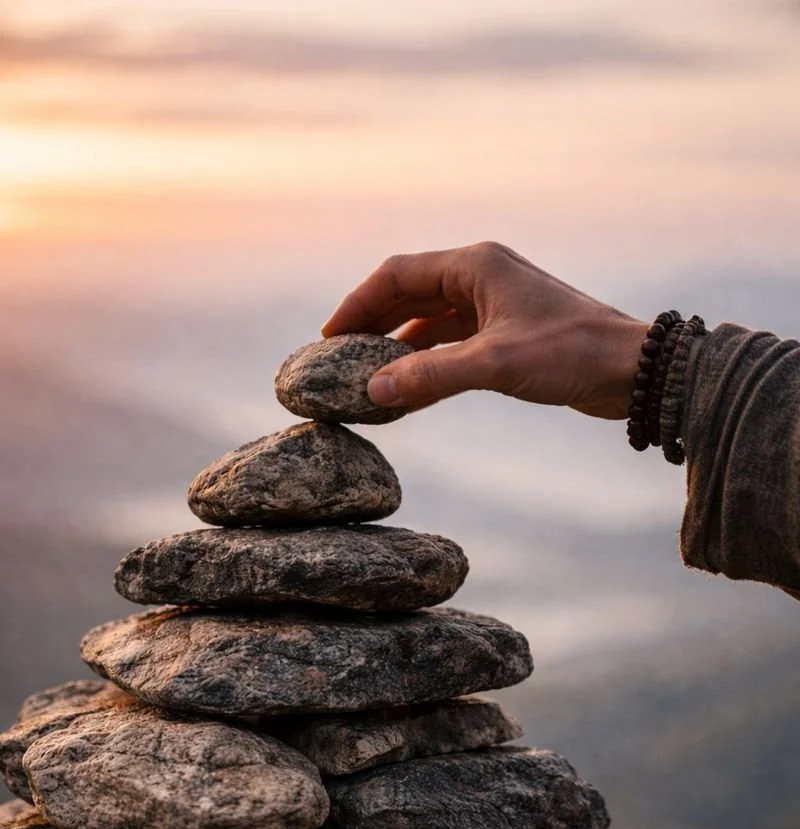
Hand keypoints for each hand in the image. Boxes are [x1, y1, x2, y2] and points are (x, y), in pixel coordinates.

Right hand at [322, 242, 647, 419]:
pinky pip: (452, 344)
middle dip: (373, 326)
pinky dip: (427, 363)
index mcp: (475, 265)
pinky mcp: (507, 334)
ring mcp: (495, 305)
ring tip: (366, 377)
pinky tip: (408, 389)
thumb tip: (373, 390)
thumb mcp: (494, 365)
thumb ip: (430, 376)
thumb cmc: (569, 354)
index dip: (358, 304)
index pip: (397, 274)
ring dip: (399, 347)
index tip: (329, 338)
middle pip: (409, 294)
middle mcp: (481, 277)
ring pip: (430, 321)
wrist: (631, 370)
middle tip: (338, 359)